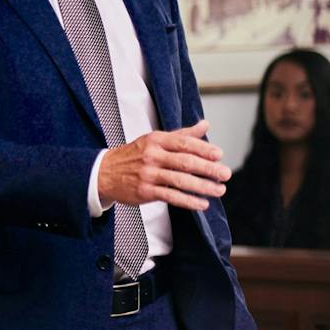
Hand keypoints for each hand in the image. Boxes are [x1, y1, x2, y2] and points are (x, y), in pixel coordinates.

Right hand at [98, 118, 230, 211]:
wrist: (104, 172)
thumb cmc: (135, 154)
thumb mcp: (155, 140)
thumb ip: (182, 134)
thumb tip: (206, 125)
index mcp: (157, 140)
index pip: (184, 143)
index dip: (203, 149)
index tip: (219, 155)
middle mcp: (152, 155)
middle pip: (185, 161)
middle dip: (208, 168)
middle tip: (226, 174)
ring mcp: (148, 174)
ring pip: (180, 180)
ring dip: (202, 186)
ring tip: (219, 190)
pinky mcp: (145, 191)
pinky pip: (171, 196)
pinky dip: (188, 201)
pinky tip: (202, 204)